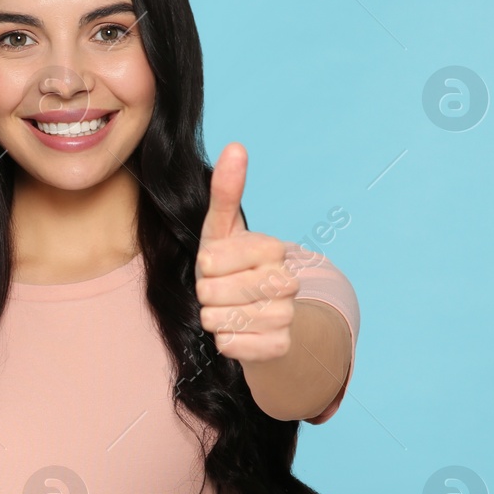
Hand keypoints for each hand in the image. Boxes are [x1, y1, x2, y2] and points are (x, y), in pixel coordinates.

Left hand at [194, 143, 298, 363]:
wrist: (250, 317)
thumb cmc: (228, 269)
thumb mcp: (220, 230)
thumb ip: (226, 192)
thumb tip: (235, 147)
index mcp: (272, 248)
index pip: (212, 260)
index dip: (204, 266)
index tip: (213, 266)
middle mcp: (288, 280)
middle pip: (217, 292)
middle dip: (206, 294)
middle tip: (216, 291)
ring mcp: (288, 315)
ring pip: (223, 320)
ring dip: (213, 318)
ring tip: (225, 310)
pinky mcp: (280, 346)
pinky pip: (233, 345)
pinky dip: (225, 341)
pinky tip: (235, 331)